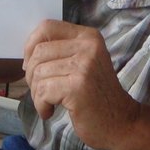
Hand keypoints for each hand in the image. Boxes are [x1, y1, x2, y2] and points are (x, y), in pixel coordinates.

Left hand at [22, 19, 140, 149]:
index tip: (32, 66)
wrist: (122, 122)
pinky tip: (50, 112)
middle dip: (32, 75)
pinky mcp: (78, 87)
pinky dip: (41, 105)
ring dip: (37, 94)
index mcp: (88, 36)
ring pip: (38, 73)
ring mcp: (84, 65)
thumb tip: (27, 54)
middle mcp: (88, 46)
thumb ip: (61, 51)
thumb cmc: (96, 95)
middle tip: (42, 92)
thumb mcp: (83, 63)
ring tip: (50, 103)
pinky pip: (43, 91)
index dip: (30, 46)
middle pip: (39, 52)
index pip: (46, 27)